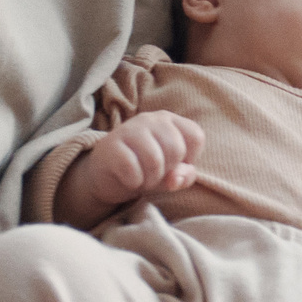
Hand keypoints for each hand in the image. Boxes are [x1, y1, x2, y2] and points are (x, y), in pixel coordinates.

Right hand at [60, 112, 203, 225]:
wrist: (106, 177)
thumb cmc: (145, 170)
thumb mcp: (170, 174)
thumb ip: (184, 175)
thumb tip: (176, 178)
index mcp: (169, 120)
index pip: (196, 137)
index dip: (190, 159)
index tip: (174, 164)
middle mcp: (150, 119)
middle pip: (176, 150)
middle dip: (168, 171)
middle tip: (154, 174)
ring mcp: (129, 130)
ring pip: (155, 160)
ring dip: (151, 179)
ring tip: (143, 178)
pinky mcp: (111, 146)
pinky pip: (133, 170)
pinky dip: (134, 182)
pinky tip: (129, 179)